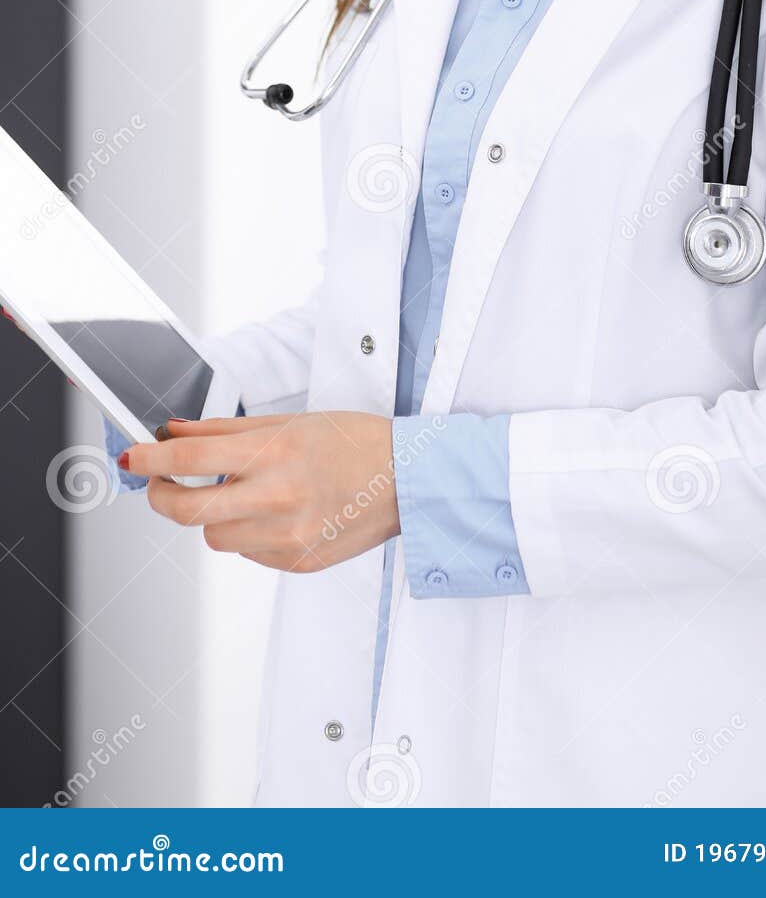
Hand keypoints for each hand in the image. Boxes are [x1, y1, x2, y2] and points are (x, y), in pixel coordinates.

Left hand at [122, 411, 400, 571]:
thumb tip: (175, 431)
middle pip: (186, 511)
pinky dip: (251, 532)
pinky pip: (249, 552)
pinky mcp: (297, 564)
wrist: (409, 481)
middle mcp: (278, 500)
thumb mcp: (291, 422)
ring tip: (246, 494)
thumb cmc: (356, 442)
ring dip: (215, 516)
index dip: (150, 458)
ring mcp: (287, 539)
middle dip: (161, 495)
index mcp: (275, 455)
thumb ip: (227, 431)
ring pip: (215, 536)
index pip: (190, 459)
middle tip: (161, 481)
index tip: (133, 456)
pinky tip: (280, 513)